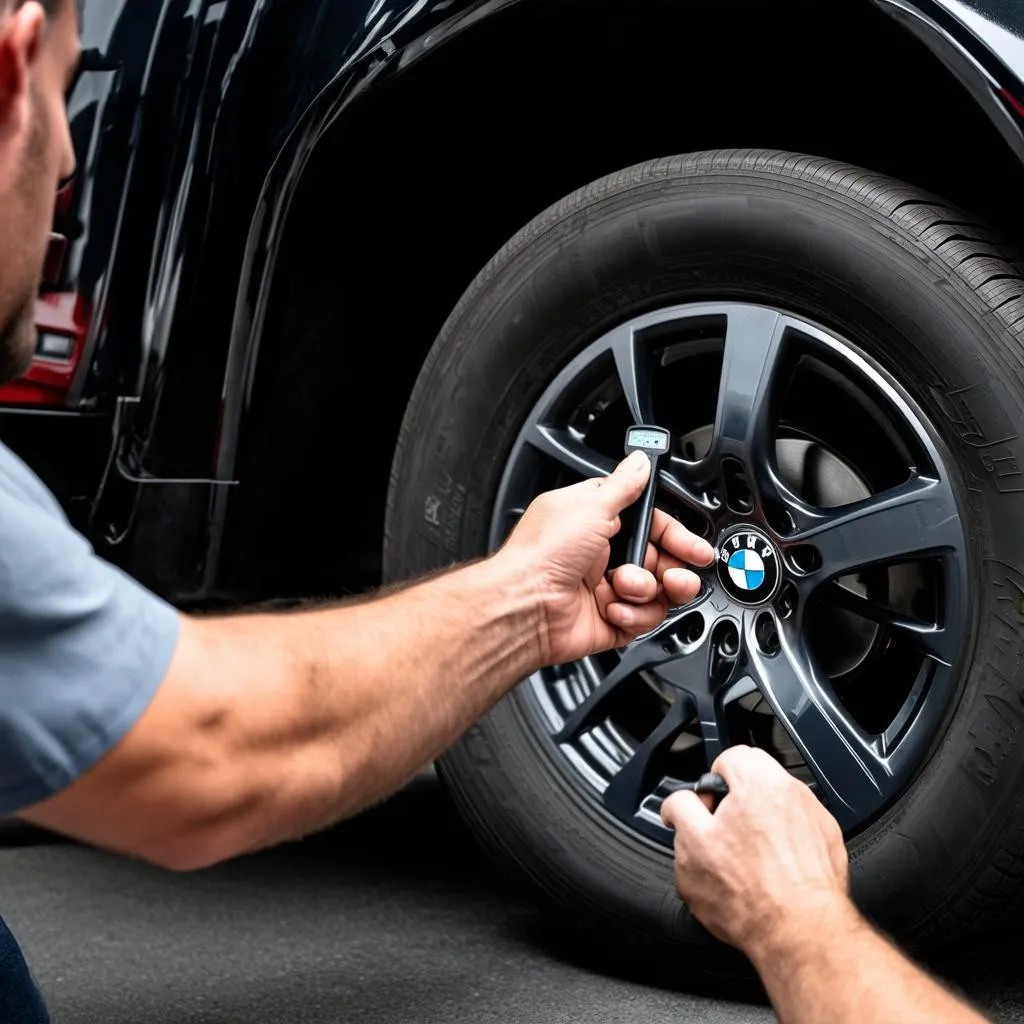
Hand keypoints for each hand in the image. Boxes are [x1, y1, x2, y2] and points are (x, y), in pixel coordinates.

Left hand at [498, 450, 714, 664]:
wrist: (523, 606)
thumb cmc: (542, 553)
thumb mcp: (590, 505)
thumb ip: (624, 485)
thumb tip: (641, 460)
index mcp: (597, 521)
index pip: (652, 524)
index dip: (676, 535)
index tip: (695, 546)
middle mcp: (603, 554)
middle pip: (661, 561)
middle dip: (674, 568)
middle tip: (676, 573)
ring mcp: (607, 589)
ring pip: (657, 593)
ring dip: (647, 590)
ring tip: (627, 587)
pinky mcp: (609, 620)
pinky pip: (643, 620)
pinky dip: (632, 614)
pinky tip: (611, 607)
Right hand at [660, 746, 850, 957]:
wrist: (801, 934)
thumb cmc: (751, 896)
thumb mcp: (691, 846)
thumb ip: (680, 809)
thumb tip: (678, 804)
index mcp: (758, 784)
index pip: (729, 757)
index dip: (710, 785)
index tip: (706, 811)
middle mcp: (792, 793)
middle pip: (757, 778)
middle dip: (736, 801)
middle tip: (724, 834)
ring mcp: (815, 818)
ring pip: (778, 805)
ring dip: (762, 822)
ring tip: (750, 860)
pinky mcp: (830, 844)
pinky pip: (800, 830)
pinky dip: (785, 844)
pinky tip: (772, 871)